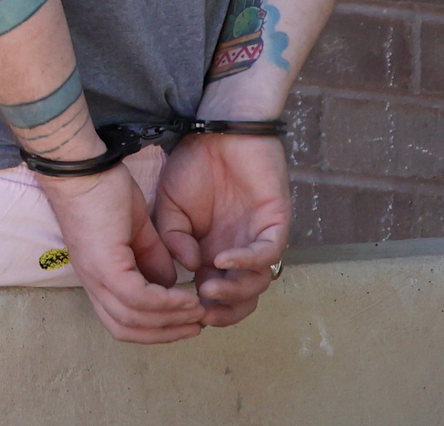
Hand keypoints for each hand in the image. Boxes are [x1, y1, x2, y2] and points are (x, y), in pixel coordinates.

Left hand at [34, 150, 202, 344]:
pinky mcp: (103, 262)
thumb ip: (150, 257)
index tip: (186, 321)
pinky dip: (165, 302)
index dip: (155, 328)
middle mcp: (92, 280)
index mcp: (98, 275)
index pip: (121, 321)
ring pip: (133, 318)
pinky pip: (137, 296)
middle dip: (166, 332)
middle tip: (198, 324)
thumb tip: (169, 283)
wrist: (81, 165)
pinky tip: (186, 295)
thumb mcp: (135, 230)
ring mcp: (95, 273)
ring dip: (171, 320)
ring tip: (198, 310)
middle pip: (126, 328)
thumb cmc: (103, 190)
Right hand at [152, 131, 290, 325]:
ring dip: (234, 291)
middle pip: (242, 298)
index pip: (215, 293)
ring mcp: (258, 239)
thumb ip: (172, 238)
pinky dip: (246, 261)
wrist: (217, 130)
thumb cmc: (194, 165)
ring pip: (258, 282)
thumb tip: (185, 268)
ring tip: (209, 287)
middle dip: (224, 311)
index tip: (178, 309)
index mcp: (213, 251)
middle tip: (201, 312)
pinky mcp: (275, 224)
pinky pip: (267, 253)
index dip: (201, 307)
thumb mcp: (168, 206)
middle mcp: (238, 251)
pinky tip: (221, 259)